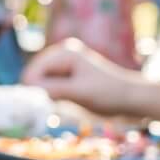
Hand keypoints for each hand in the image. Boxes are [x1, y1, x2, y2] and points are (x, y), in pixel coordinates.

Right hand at [23, 39, 138, 114]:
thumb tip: (27, 90)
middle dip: (37, 91)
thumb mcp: (79, 92)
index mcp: (64, 52)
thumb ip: (53, 89)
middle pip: (35, 75)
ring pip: (41, 82)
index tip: (39, 106)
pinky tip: (60, 104)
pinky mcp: (69, 76)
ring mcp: (65, 65)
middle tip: (49, 107)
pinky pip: (50, 86)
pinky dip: (51, 96)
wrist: (132, 98)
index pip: (34, 71)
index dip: (32, 89)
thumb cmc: (108, 93)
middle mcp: (62, 54)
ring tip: (57, 106)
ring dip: (45, 95)